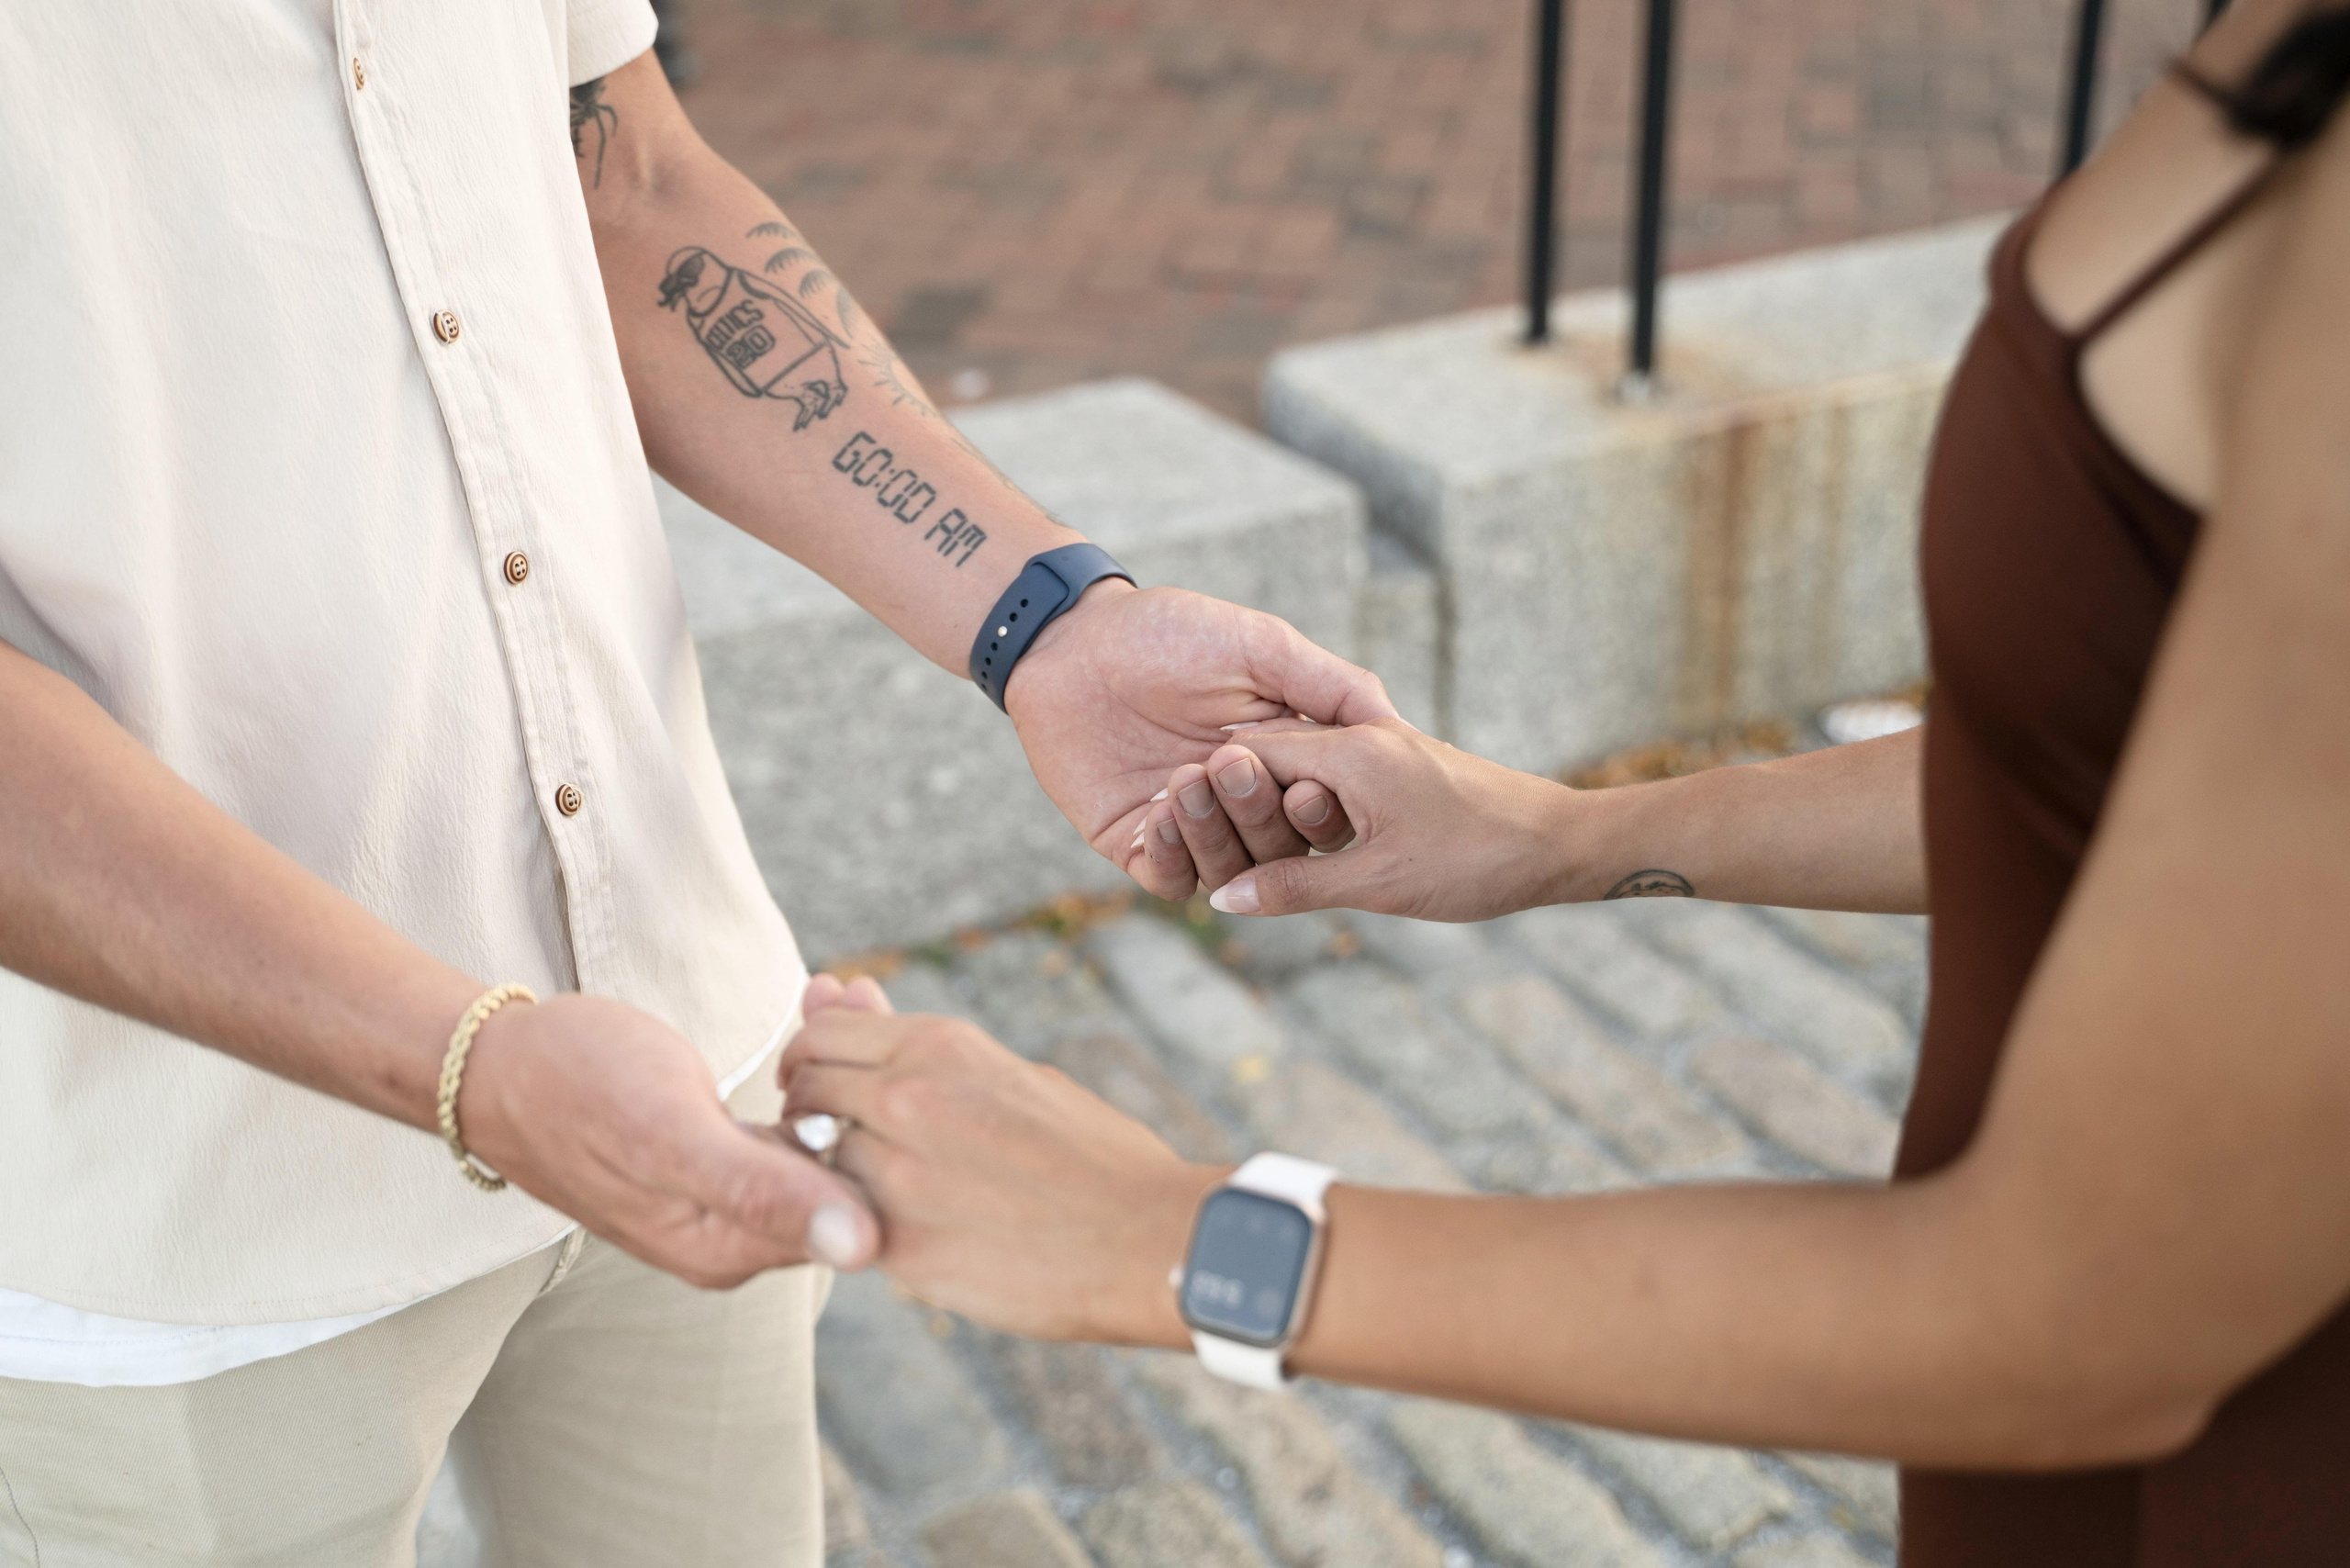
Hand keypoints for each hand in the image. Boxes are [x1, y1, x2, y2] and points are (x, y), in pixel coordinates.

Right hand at [457, 993, 878, 1287]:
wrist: (493, 1066)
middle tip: (870, 992)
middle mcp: (734, 1239)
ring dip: (843, 1064)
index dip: (881, 1128)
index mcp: (732, 1250)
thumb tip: (862, 1247)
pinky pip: (786, 1119)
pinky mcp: (715, 1160)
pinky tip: (819, 1003)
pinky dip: (811, 1065)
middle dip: (869, 1086)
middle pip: (840, 1172)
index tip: (893, 1043)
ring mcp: (724, 1200)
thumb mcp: (673, 1135)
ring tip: (848, 985)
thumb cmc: (574, 1090)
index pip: (852, 1213)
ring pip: (819, 1137)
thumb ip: (764, 1192)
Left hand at [780, 988, 1216, 1344]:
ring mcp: (894, 1176)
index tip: (818, 1084)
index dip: (809, 1060)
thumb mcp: (1008, 1076)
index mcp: (938, 1047)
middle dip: (805, 1115)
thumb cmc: (1090, 1155)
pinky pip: (840, 1225)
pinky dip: (851, 1225)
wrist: (1147, 1239)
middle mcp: (904, 1100)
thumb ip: (916, 1049)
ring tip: (878, 1191)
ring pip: (815, 1162)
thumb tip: (844, 990)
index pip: (823, 1034)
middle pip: (805, 1094)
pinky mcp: (898, 1248)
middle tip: (831, 1142)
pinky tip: (901, 1233)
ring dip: (828, 1174)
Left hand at [1006, 580, 1395, 900]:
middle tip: (1231, 762)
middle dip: (1260, 811)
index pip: (1322, 812)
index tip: (1307, 783)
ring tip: (1187, 777)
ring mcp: (1191, 829)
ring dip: (1216, 831)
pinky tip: (1162, 814)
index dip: (1321, 809)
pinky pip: (1170, 879)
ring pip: (1230, 871)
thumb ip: (1332, 687)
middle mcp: (1242, 805)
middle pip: (1281, 849)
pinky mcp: (1136, 844)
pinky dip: (1176, 857)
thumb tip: (1396, 729)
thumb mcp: (1264, 647)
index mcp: (1284, 764)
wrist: (1075, 641)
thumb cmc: (1171, 633)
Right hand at [1166, 718, 1578, 922]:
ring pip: (1303, 768)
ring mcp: (1385, 753)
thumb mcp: (1377, 882)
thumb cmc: (1476, 859)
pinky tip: (1293, 841)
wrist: (1562, 842)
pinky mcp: (1404, 772)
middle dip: (1228, 794)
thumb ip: (1294, 886)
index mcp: (1349, 752)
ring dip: (1267, 802)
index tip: (1166, 820)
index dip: (1206, 789)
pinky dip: (1304, 806)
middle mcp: (1363, 739)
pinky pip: (1334, 781)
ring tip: (1229, 842)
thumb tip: (1222, 896)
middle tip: (1180, 829)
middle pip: (1271, 756)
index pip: (1250, 754)